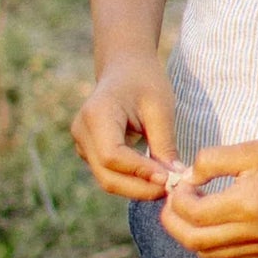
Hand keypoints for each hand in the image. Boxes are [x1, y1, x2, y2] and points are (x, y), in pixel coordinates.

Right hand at [71, 54, 179, 199]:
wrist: (125, 67)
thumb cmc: (145, 81)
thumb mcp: (160, 107)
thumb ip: (164, 144)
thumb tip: (175, 178)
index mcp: (96, 115)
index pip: (113, 155)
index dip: (140, 172)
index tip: (169, 179)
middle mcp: (82, 132)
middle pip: (107, 175)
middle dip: (140, 188)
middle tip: (171, 190)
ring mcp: (81, 144)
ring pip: (107, 179)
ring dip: (137, 188)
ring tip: (167, 186)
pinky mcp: (89, 152)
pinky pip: (109, 173)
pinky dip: (131, 180)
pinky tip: (154, 180)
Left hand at [159, 133, 257, 257]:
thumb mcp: (254, 148)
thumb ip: (214, 160)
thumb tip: (188, 178)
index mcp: (249, 204)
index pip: (195, 215)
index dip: (178, 201)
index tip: (180, 184)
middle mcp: (256, 232)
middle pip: (196, 242)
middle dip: (176, 224)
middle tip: (173, 204)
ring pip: (211, 254)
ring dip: (194, 235)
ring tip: (196, 211)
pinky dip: (217, 247)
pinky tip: (221, 224)